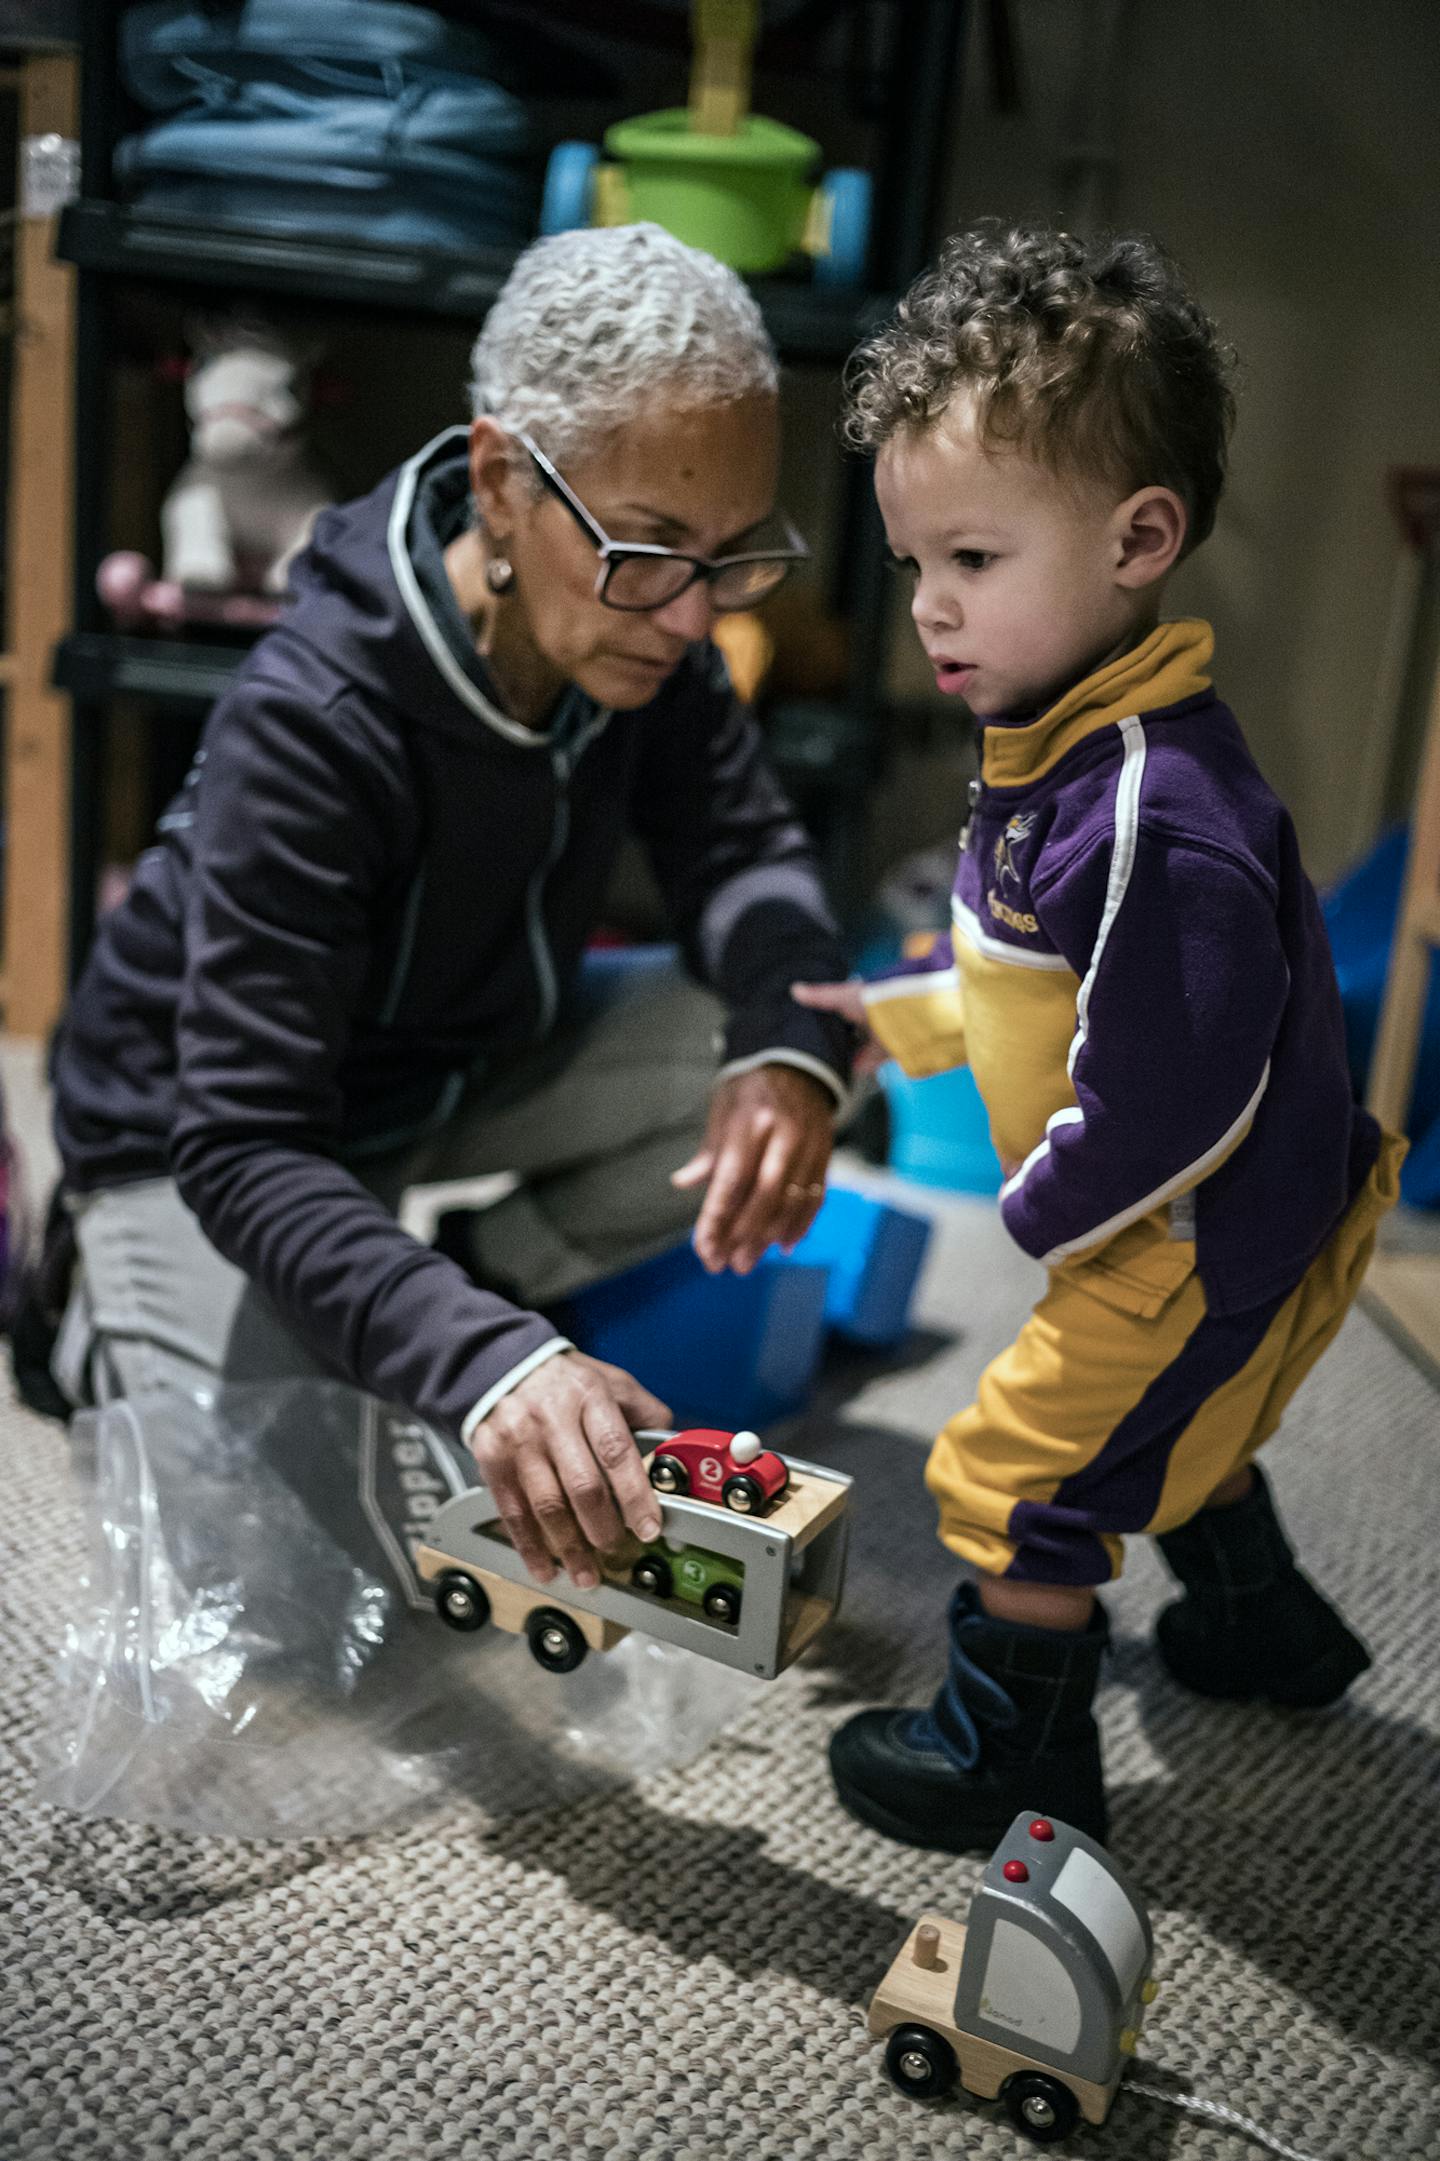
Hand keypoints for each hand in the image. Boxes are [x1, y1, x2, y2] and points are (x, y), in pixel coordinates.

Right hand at [469, 1350, 670, 1587]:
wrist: (500, 1365)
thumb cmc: (565, 1381)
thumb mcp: (610, 1380)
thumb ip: (643, 1412)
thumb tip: (675, 1448)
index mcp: (590, 1397)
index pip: (616, 1451)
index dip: (635, 1495)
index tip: (649, 1527)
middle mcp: (552, 1419)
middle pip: (581, 1486)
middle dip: (603, 1528)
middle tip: (618, 1552)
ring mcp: (519, 1441)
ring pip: (547, 1506)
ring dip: (569, 1548)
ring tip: (586, 1574)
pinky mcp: (491, 1460)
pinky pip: (513, 1512)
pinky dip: (530, 1547)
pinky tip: (546, 1568)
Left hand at [672, 1063, 834, 1274]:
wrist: (798, 1062)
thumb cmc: (750, 1089)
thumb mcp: (723, 1108)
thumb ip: (709, 1150)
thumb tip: (684, 1182)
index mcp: (750, 1121)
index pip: (732, 1179)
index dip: (717, 1218)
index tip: (704, 1248)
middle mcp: (783, 1134)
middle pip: (765, 1195)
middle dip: (744, 1235)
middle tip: (727, 1265)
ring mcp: (810, 1144)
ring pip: (792, 1200)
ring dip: (769, 1237)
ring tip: (747, 1261)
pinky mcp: (826, 1153)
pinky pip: (816, 1195)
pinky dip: (801, 1223)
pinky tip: (784, 1244)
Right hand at [790, 978, 887, 1076]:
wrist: (899, 1015)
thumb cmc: (871, 1000)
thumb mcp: (840, 996)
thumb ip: (819, 996)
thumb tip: (794, 989)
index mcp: (861, 1003)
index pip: (843, 1010)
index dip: (832, 1016)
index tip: (816, 1023)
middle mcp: (870, 1019)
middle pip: (851, 1032)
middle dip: (839, 1038)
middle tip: (819, 1046)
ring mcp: (877, 1037)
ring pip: (858, 1049)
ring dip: (846, 1055)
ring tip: (826, 1061)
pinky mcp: (883, 1054)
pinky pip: (866, 1063)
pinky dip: (856, 1068)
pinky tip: (841, 1072)